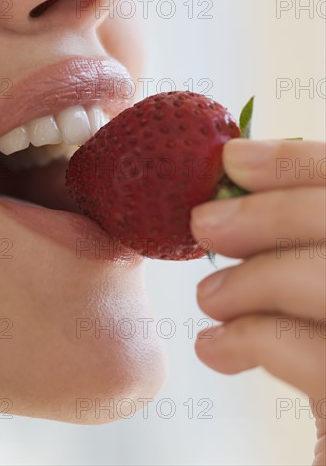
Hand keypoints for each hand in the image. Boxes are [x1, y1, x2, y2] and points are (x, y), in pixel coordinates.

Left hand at [190, 139, 325, 464]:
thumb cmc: (315, 352)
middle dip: (270, 214)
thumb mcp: (313, 282)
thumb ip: (298, 240)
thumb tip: (240, 173)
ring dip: (256, 280)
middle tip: (203, 222)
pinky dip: (255, 340)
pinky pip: (319, 359)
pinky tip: (215, 348)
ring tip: (210, 297)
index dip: (300, 163)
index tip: (233, 158)